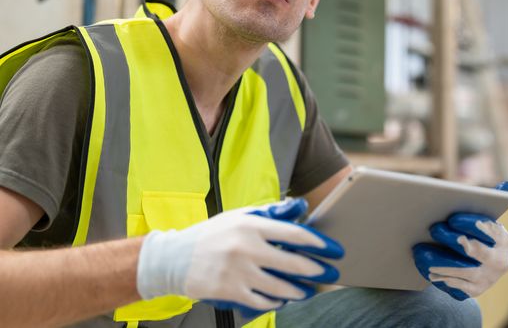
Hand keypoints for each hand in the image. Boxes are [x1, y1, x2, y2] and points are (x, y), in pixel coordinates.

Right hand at [137, 198, 343, 315]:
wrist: (173, 258)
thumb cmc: (214, 234)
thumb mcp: (241, 216)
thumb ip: (272, 213)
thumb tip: (301, 207)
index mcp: (251, 225)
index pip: (293, 233)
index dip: (317, 243)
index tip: (333, 249)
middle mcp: (246, 248)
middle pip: (292, 263)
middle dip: (317, 270)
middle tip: (331, 273)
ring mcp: (237, 272)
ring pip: (279, 287)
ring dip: (300, 291)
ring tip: (310, 290)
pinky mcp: (228, 291)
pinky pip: (261, 300)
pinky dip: (276, 302)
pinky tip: (283, 300)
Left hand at [412, 182, 507, 299]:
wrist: (481, 266)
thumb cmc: (477, 234)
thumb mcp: (485, 218)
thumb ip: (492, 200)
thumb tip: (507, 184)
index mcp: (504, 239)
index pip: (489, 230)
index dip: (471, 224)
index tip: (452, 218)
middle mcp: (500, 261)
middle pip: (475, 251)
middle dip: (453, 239)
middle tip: (433, 229)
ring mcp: (488, 279)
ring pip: (463, 271)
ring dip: (440, 260)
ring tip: (421, 251)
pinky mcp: (475, 291)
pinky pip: (455, 286)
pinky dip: (440, 277)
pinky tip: (425, 268)